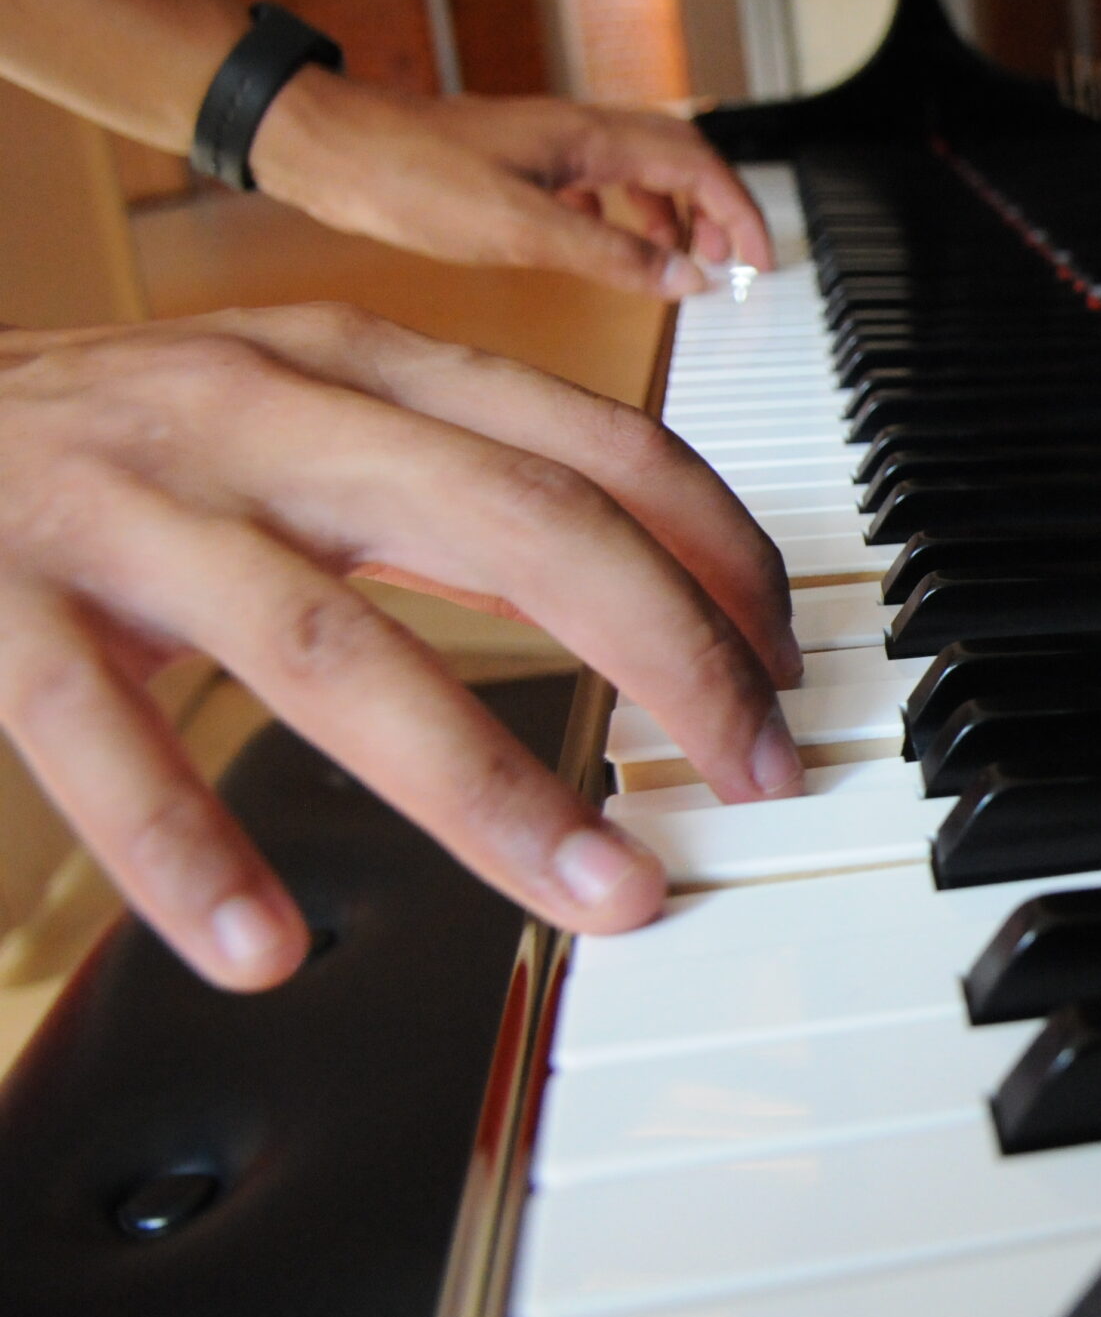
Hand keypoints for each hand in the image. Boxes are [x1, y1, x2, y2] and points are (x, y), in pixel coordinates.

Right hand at [0, 304, 804, 990]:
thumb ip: (454, 486)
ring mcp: (127, 503)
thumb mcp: (304, 414)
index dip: (721, 559)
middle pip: (518, 526)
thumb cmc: (113, 439)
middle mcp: (265, 413)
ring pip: (333, 647)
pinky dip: (186, 847)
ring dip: (489, 784)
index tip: (786, 670)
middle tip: (758, 778)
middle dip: (671, 655)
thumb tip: (638, 588)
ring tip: (602, 891)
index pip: (597, 447)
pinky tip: (268, 950)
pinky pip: (100, 734)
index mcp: (360, 366)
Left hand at [250, 72, 777, 298]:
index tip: (761, 263)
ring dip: (673, 216)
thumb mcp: (521, 230)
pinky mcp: (516, 163)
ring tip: (683, 265)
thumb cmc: (406, 177)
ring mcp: (545, 146)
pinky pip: (595, 184)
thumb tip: (687, 281)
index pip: (696, 166)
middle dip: (718, 211)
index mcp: (587, 138)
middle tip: (736, 264)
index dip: (739, 213)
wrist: (323, 147)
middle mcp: (575, 132)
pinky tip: (608, 250)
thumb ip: (612, 257)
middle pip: (679, 160)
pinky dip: (622, 218)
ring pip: (638, 171)